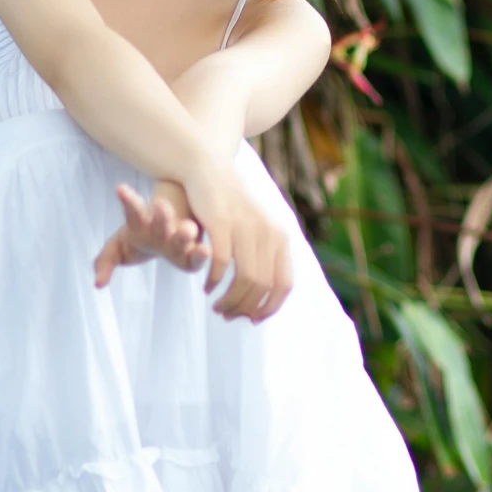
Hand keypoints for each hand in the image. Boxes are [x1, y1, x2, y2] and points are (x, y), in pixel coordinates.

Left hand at [92, 182, 208, 288]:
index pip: (133, 210)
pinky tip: (206, 250)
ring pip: (182, 234)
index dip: (127, 200)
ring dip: (185, 232)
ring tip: (189, 229)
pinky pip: (196, 257)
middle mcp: (161, 228)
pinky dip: (201, 255)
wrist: (166, 241)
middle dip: (160, 214)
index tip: (120, 188)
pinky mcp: (189, 257)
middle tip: (160, 204)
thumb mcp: (117, 250)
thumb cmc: (140, 242)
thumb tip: (97, 284)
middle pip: (161, 220)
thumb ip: (104, 262)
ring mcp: (177, 240)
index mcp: (141, 223)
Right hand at [181, 166, 293, 323]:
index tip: (252, 319)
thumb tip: (264, 298)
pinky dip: (214, 281)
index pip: (285, 284)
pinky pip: (222, 263)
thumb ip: (263, 259)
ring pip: (245, 279)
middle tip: (227, 316)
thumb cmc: (230, 209)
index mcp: (281, 237)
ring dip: (230, 300)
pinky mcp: (222, 222)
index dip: (270, 307)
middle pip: (262, 286)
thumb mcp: (255, 232)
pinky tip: (207, 287)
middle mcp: (269, 232)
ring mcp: (247, 227)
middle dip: (244, 308)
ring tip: (217, 307)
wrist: (209, 172)